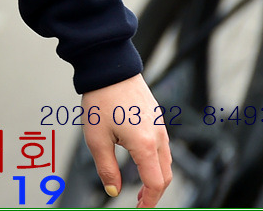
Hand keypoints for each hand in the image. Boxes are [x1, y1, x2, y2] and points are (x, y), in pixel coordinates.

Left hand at [81, 74, 170, 205]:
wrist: (109, 67)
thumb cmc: (100, 100)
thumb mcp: (96, 138)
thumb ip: (106, 168)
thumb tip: (113, 191)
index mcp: (145, 145)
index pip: (155, 183)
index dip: (149, 201)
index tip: (139, 210)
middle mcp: (159, 137)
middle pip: (165, 175)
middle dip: (154, 193)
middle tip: (138, 203)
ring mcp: (161, 126)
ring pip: (166, 161)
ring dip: (156, 177)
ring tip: (139, 187)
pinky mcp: (157, 118)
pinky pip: (163, 146)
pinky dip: (156, 161)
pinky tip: (141, 162)